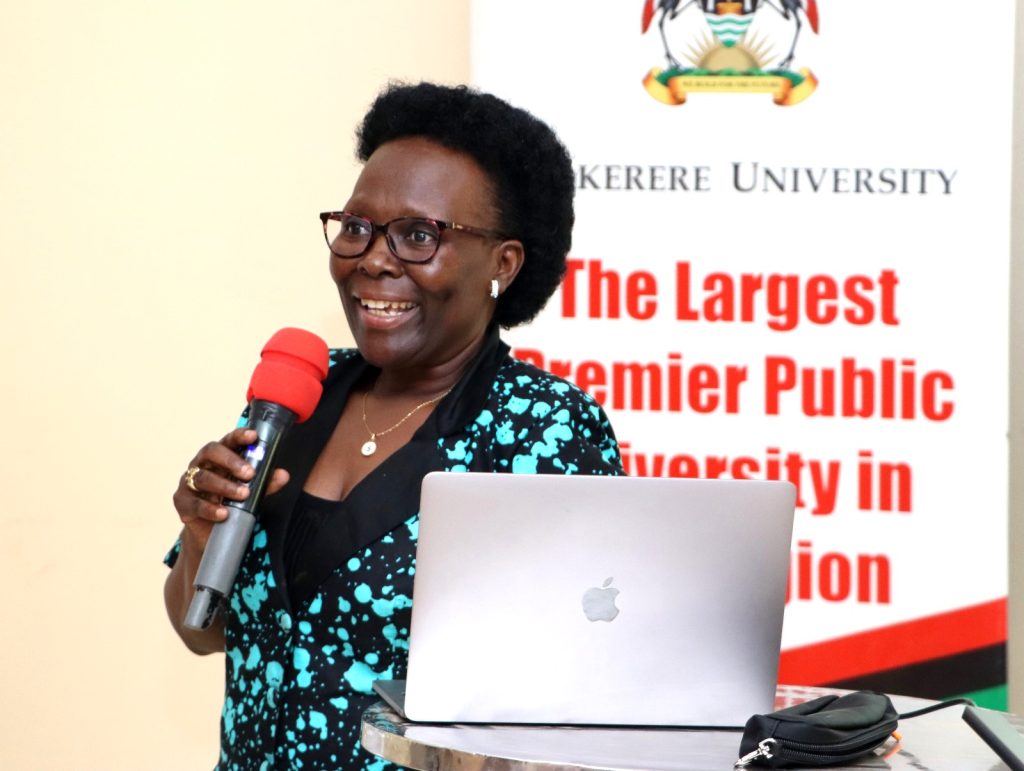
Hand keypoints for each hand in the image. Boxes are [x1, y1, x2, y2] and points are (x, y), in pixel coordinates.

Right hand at [173, 428, 290, 549]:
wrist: (211, 532)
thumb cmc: (231, 503)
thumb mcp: (252, 492)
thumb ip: (266, 483)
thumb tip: (283, 475)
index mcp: (219, 457)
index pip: (228, 440)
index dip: (239, 436)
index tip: (253, 436)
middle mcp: (202, 464)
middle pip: (211, 452)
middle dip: (231, 460)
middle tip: (250, 473)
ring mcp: (189, 482)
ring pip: (203, 478)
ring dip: (225, 486)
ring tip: (243, 494)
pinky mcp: (182, 502)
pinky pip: (194, 503)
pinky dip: (210, 508)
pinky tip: (224, 514)